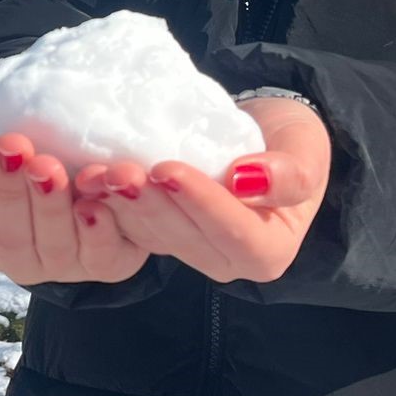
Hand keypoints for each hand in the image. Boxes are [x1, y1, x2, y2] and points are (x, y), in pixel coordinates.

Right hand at [0, 128, 149, 286]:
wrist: (78, 151)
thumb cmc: (17, 154)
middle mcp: (21, 261)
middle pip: (8, 237)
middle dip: (8, 191)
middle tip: (12, 145)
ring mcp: (65, 266)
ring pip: (55, 247)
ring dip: (50, 207)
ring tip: (48, 165)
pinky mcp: (109, 261)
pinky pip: (103, 256)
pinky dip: (101, 229)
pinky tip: (96, 201)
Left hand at [91, 96, 331, 284]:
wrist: (264, 134)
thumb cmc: (289, 143)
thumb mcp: (306, 153)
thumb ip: (290, 175)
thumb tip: (247, 180)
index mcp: (268, 250)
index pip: (235, 233)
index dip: (201, 203)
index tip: (168, 169)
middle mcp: (227, 261)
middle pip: (185, 238)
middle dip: (150, 205)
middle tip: (120, 172)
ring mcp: (190, 250)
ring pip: (152, 234)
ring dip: (122, 205)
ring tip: (98, 174)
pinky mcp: (162, 234)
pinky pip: (133, 225)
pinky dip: (110, 203)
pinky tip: (89, 180)